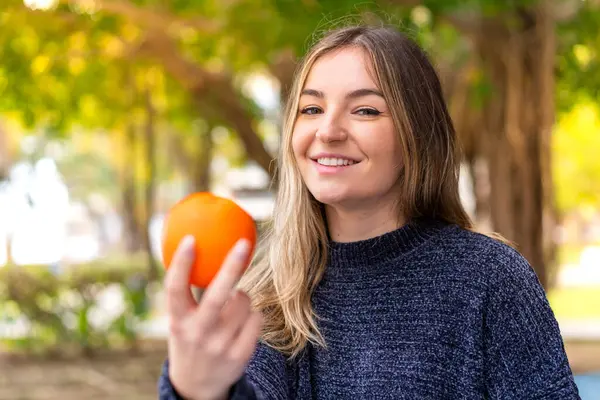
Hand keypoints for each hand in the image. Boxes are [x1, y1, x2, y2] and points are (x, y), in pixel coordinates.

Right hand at [165, 236, 262, 399]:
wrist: (197, 388)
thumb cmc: (189, 339)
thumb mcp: (179, 320)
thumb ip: (185, 293)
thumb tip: (195, 247)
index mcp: (177, 322)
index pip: (175, 289)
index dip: (182, 263)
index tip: (191, 238)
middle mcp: (197, 333)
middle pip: (217, 295)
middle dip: (231, 267)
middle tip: (243, 244)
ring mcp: (220, 346)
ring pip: (243, 302)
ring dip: (242, 295)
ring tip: (233, 304)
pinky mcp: (240, 355)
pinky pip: (256, 317)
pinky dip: (253, 313)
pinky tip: (244, 320)